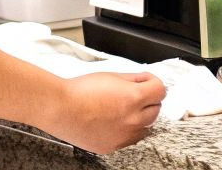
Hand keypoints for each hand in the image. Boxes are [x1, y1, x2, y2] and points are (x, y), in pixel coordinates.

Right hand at [41, 72, 164, 153]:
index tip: (147, 82)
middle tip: (131, 94)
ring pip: (145, 127)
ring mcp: (125, 136)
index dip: (153, 83)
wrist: (60, 108)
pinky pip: (130, 139)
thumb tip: (143, 81)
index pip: (161, 90)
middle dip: (147, 100)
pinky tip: (112, 120)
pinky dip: (126, 130)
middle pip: (155, 109)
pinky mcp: (114, 146)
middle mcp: (133, 119)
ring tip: (119, 108)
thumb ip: (132, 79)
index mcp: (133, 98)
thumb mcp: (109, 75)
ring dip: (138, 117)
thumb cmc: (78, 91)